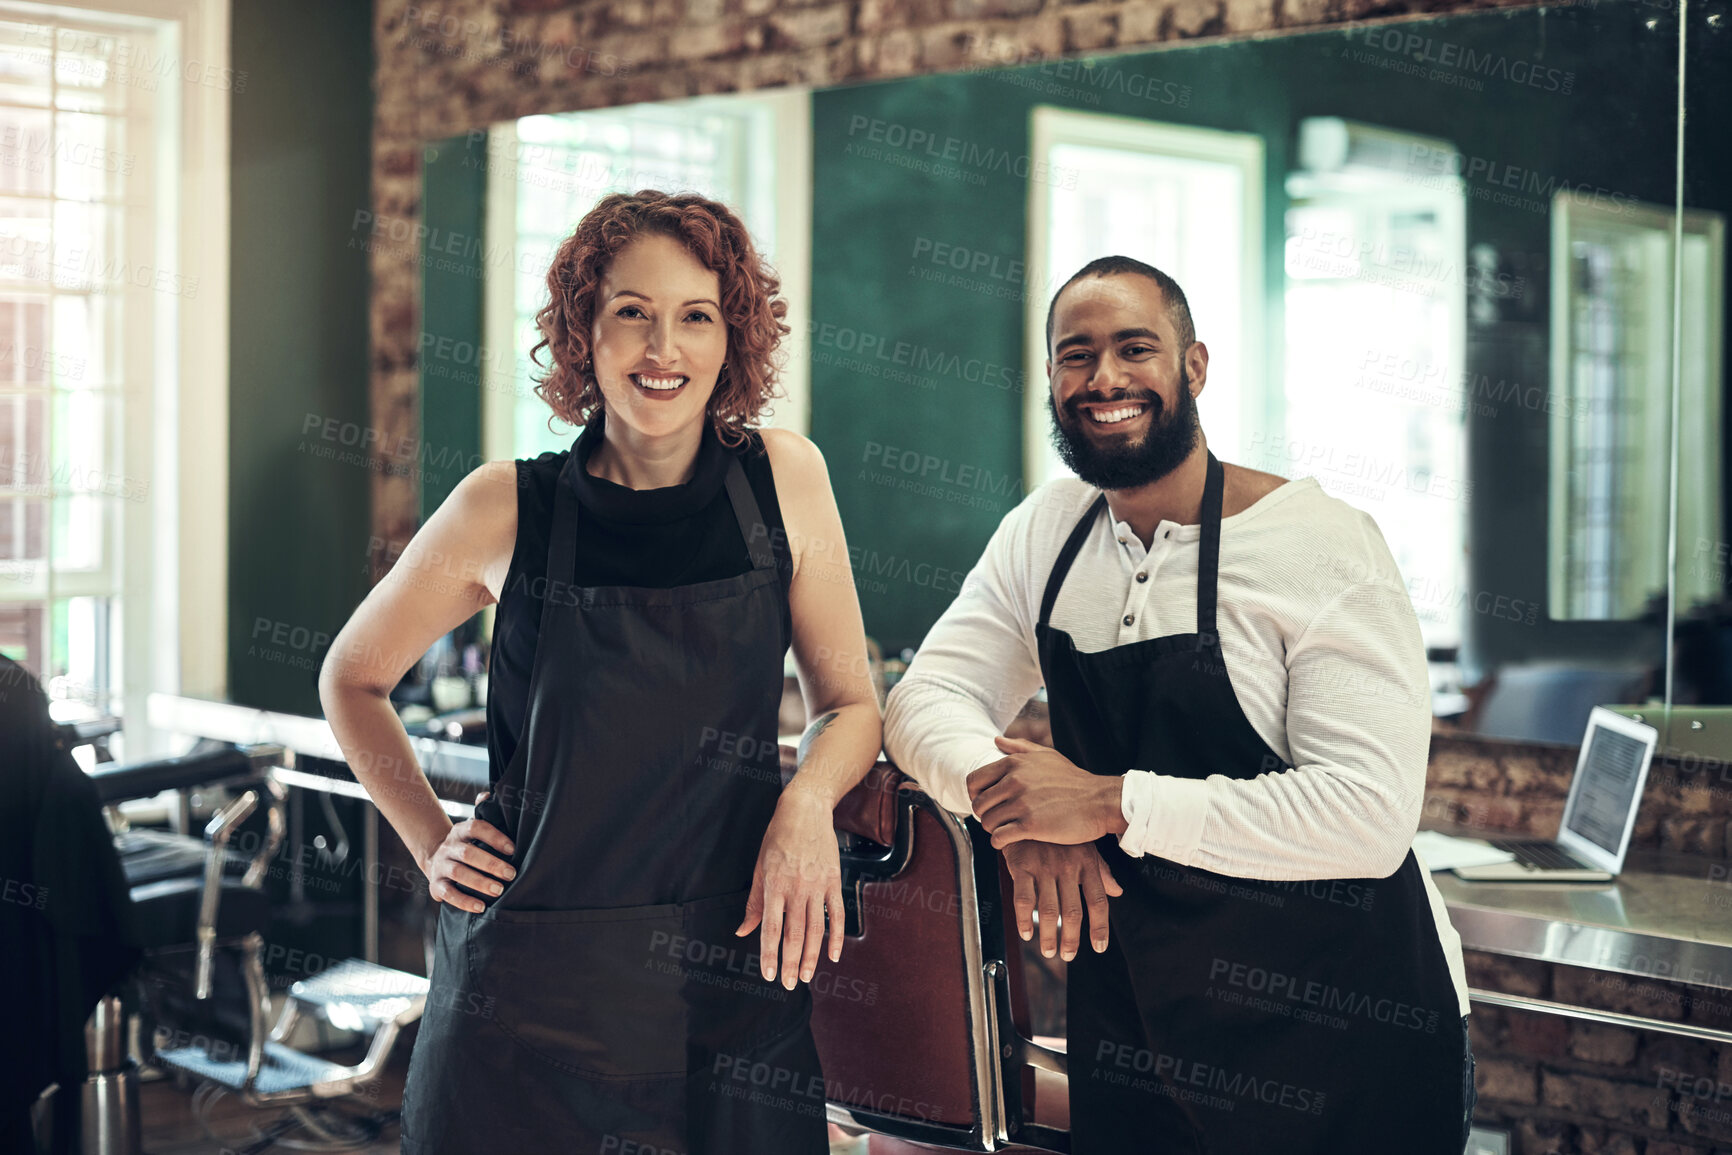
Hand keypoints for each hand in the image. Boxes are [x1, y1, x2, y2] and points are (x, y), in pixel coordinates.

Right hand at [423, 791, 515, 913]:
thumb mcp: (474, 828)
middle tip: (511, 874)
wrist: (436, 859)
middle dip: (491, 864)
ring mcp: (441, 866)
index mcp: (461, 831)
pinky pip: (448, 894)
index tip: (513, 849)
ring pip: (459, 873)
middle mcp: (449, 847)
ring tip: (499, 890)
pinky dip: (464, 901)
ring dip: (480, 882)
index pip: (476, 827)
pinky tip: (481, 907)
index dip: (494, 837)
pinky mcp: (436, 885)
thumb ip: (483, 813)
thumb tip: (487, 795)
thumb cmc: (467, 844)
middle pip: (468, 853)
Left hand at [737, 789, 846, 989]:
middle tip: (790, 984)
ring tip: (808, 976)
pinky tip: (833, 955)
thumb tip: (743, 931)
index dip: (769, 954)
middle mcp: (796, 888)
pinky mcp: (834, 881)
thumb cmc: (777, 838)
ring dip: (813, 956)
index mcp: (774, 885)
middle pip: (795, 934)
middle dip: (792, 962)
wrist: (805, 811)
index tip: (769, 974)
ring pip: (816, 929)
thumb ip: (754, 902)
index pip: (771, 928)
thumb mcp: (759, 867)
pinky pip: (837, 914)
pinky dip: (837, 937)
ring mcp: (818, 885)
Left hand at [968, 736, 1128, 848]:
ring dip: (993, 829)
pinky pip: (999, 837)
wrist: (1099, 801)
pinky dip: (999, 842)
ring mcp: (1022, 803)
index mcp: (1014, 763)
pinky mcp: (1031, 825)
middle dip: (985, 815)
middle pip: (979, 804)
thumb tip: (996, 740)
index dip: (975, 795)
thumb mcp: (1047, 755)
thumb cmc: (1073, 780)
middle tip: (997, 820)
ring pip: (987, 822)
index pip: (974, 780)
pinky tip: (1008, 841)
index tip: (987, 803)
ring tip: (1005, 830)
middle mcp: (1015, 781)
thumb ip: (1019, 747)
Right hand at [1002, 840, 1123, 960]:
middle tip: (1067, 955)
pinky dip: (1025, 921)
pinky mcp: (1022, 866)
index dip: (1100, 927)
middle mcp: (1068, 866)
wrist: (1026, 809)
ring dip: (1049, 936)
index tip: (1099, 947)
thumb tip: (1117, 892)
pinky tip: (1026, 934)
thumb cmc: (1057, 832)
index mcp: (1086, 862)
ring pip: (1050, 910)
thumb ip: (1100, 871)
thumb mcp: (1083, 846)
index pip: (1098, 901)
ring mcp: (1044, 866)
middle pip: (1074, 912)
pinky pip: (1024, 900)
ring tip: (1048, 951)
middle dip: (1072, 939)